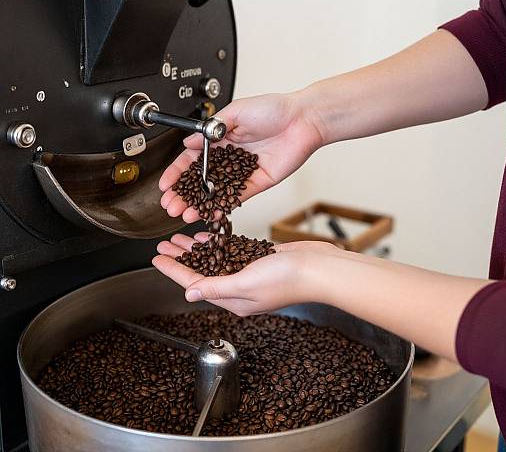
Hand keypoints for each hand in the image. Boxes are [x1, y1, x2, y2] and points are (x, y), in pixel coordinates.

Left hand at [152, 234, 338, 315]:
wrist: (318, 268)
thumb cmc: (287, 279)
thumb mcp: (245, 283)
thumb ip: (217, 287)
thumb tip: (190, 293)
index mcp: (233, 299)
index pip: (194, 283)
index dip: (173, 270)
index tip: (157, 258)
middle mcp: (239, 289)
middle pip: (201, 272)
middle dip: (181, 259)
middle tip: (163, 246)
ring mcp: (250, 274)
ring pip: (215, 261)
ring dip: (197, 250)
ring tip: (179, 239)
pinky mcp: (260, 260)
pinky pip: (232, 253)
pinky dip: (218, 244)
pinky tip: (209, 236)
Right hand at [159, 92, 323, 221]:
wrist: (302, 120)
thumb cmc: (273, 109)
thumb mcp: (235, 111)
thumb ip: (211, 129)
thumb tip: (189, 142)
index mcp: (221, 139)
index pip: (192, 159)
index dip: (177, 173)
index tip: (166, 185)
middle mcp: (229, 157)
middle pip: (201, 179)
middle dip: (184, 193)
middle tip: (171, 205)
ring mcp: (241, 172)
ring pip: (216, 192)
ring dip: (199, 204)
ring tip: (185, 213)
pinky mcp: (256, 182)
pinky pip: (236, 197)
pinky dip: (221, 207)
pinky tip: (208, 214)